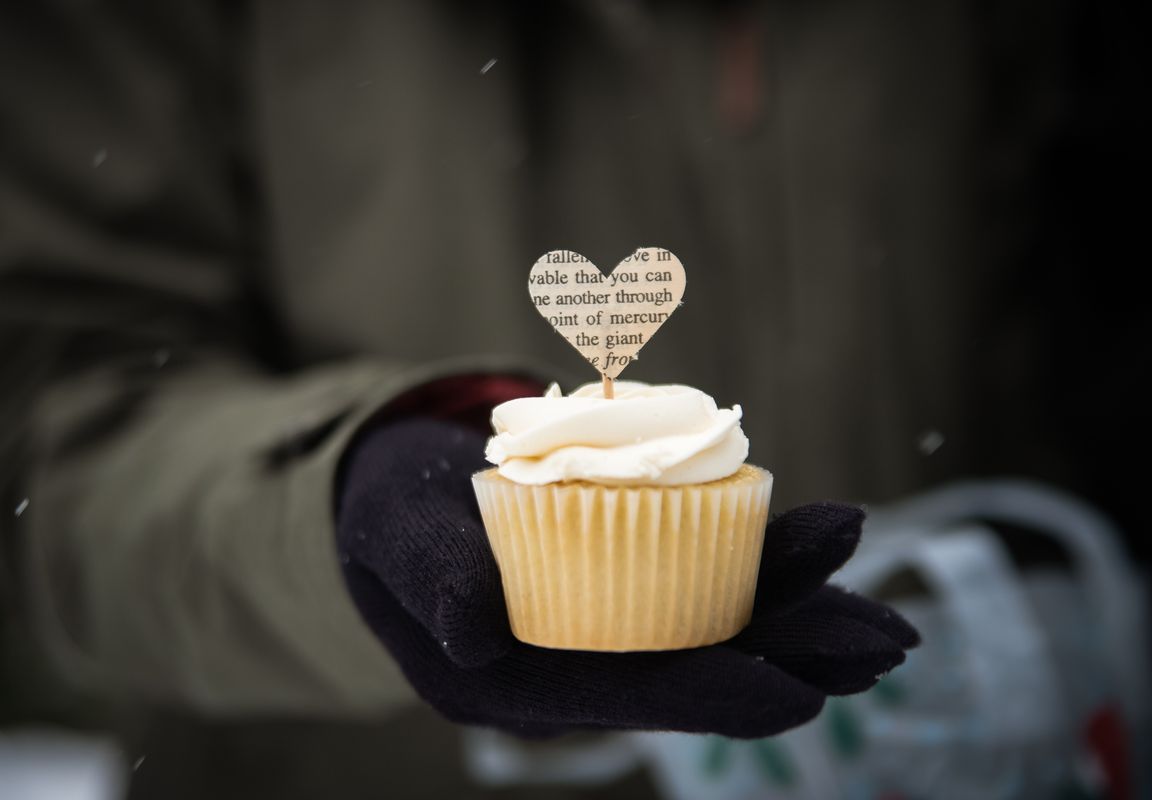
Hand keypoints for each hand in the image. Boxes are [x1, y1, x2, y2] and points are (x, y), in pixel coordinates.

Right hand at [337, 418, 917, 738]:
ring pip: (709, 624)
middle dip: (792, 654)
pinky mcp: (618, 585)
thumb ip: (430, 578)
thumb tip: (471, 633)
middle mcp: (572, 662)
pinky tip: (810, 554)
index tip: (799, 693)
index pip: (628, 690)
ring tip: (874, 618)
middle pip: (695, 663)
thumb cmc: (390, 514)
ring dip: (794, 614)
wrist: (394, 497)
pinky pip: (696, 581)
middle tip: (887, 642)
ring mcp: (601, 626)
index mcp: (517, 677)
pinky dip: (755, 566)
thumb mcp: (393, 534)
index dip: (715, 693)